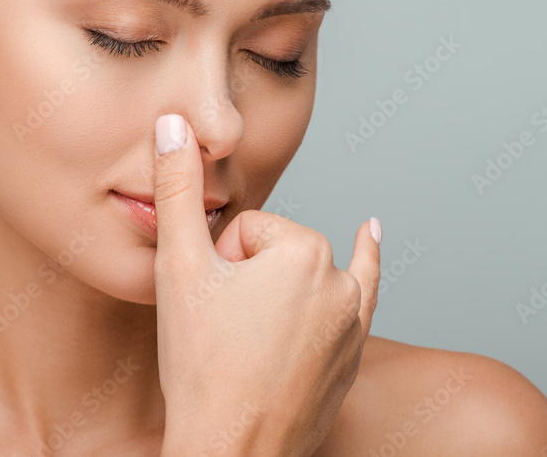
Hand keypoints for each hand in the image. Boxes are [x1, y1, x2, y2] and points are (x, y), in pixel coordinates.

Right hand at [152, 114, 381, 455]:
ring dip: (279, 287)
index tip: (209, 309)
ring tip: (253, 323)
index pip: (246, 231)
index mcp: (302, 251)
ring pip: (306, 276)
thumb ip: (178, 189)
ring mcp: (352, 320)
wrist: (231, 452)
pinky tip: (372, 233)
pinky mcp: (352, 352)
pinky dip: (367, 261)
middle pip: (276, 253)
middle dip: (243, 281)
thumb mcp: (180, 269)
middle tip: (221, 332)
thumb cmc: (202, 367)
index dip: (217, 264)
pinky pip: (363, 294)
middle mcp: (339, 281)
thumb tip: (173, 124)